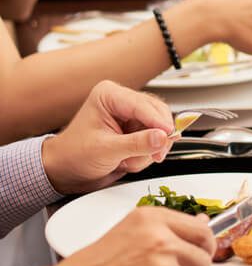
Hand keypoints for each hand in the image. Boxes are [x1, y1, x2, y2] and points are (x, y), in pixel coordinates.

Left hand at [41, 81, 173, 193]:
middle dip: (155, 138)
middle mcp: (122, 102)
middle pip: (158, 114)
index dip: (159, 122)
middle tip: (156, 154)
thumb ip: (137, 143)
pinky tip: (130, 159)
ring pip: (160, 129)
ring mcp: (131, 116)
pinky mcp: (137, 130)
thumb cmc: (74, 154)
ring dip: (149, 150)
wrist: (67, 170)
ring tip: (129, 160)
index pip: (144, 105)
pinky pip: (156, 140)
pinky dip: (148, 154)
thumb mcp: (106, 150)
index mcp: (109, 95)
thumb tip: (162, 137)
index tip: (170, 135)